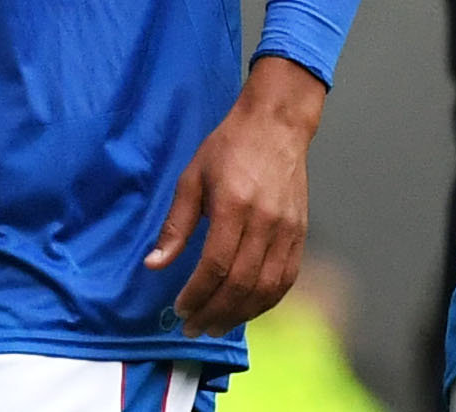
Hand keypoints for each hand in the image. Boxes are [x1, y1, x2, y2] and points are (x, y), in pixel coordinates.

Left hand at [144, 55, 323, 337]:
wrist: (275, 128)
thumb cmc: (226, 149)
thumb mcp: (190, 178)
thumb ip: (176, 225)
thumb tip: (154, 264)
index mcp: (234, 207)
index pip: (215, 265)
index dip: (197, 293)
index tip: (178, 309)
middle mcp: (265, 224)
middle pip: (241, 284)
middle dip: (215, 312)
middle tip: (193, 328)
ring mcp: (289, 232)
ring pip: (267, 288)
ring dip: (241, 314)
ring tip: (216, 326)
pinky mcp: (301, 236)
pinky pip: (286, 280)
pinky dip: (266, 302)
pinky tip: (246, 310)